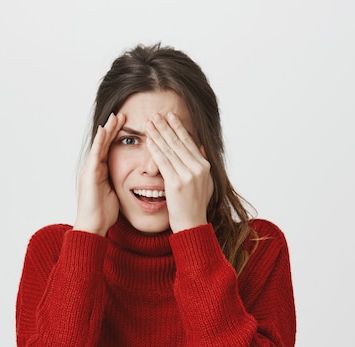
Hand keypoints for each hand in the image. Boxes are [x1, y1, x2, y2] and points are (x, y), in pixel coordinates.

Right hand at [74, 113, 125, 235]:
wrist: (92, 226)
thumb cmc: (104, 213)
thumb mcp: (115, 193)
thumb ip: (120, 183)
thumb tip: (135, 180)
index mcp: (101, 172)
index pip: (110, 149)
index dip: (118, 136)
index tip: (129, 124)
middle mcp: (94, 168)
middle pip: (105, 143)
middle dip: (113, 128)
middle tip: (122, 113)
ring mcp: (90, 170)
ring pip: (99, 145)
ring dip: (107, 130)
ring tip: (115, 116)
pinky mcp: (89, 174)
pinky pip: (95, 154)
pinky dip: (100, 141)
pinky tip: (105, 130)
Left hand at [145, 112, 213, 232]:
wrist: (192, 224)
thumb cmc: (195, 205)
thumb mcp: (205, 182)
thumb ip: (202, 164)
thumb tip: (200, 148)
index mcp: (204, 166)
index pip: (189, 142)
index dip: (179, 128)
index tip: (171, 116)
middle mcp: (198, 168)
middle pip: (179, 142)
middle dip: (166, 127)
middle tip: (157, 115)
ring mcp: (188, 175)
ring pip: (170, 150)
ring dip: (158, 135)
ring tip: (150, 123)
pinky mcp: (176, 183)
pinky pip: (163, 162)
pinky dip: (155, 149)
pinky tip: (148, 141)